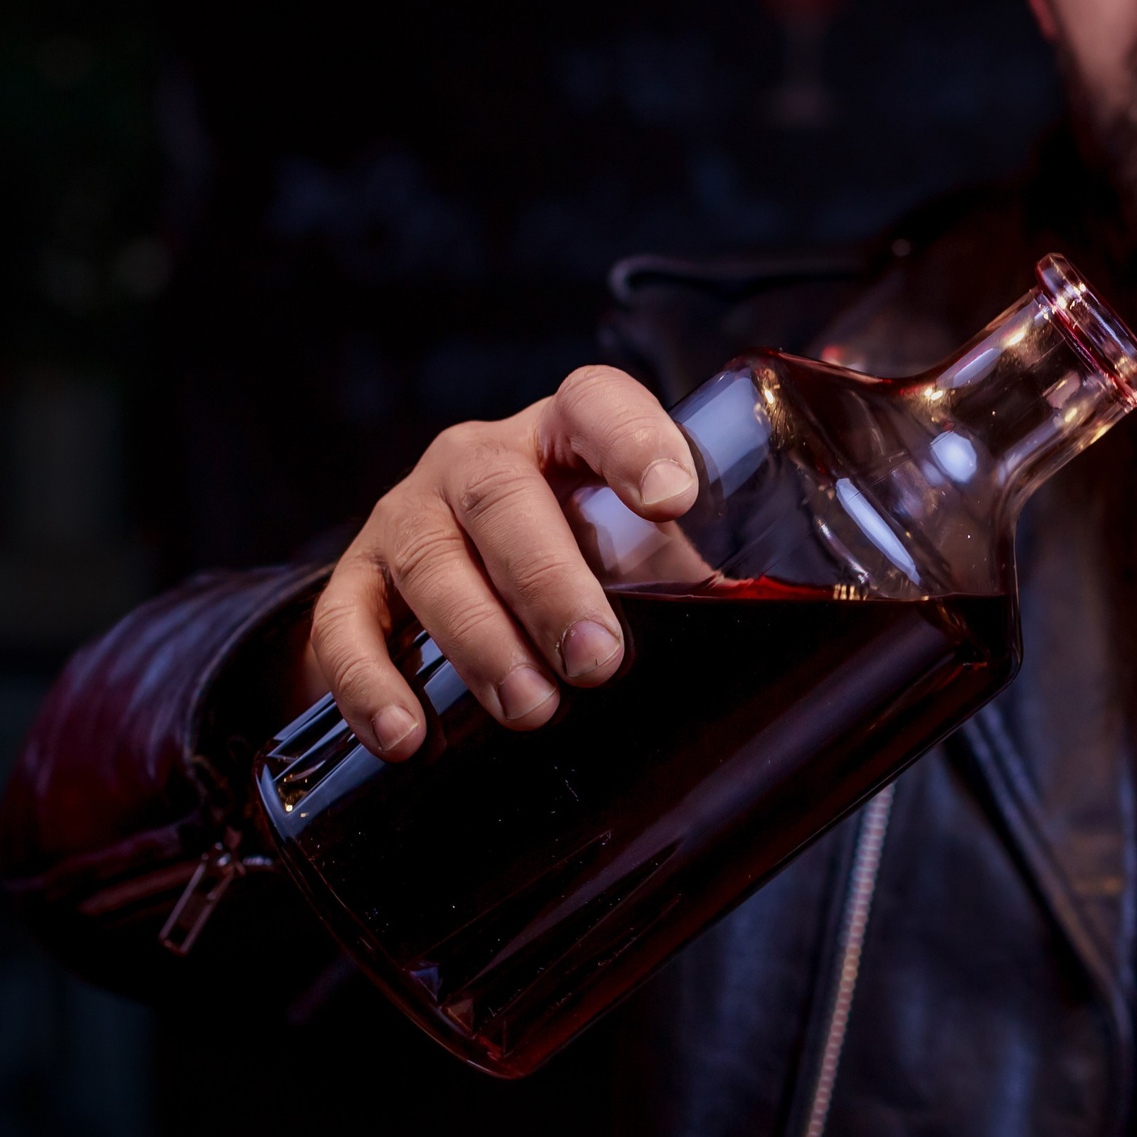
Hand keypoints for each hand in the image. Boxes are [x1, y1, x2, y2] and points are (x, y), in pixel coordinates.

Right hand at [294, 366, 697, 757]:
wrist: (446, 593)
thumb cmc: (576, 571)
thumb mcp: (638, 564)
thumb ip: (692, 588)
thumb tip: (789, 656)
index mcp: (562, 440)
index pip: (595, 403)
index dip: (632, 440)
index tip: (672, 500)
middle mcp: (476, 462)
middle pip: (503, 498)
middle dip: (551, 582)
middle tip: (596, 659)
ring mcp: (408, 517)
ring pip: (432, 561)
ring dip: (481, 640)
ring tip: (529, 707)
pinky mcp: (353, 583)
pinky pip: (347, 625)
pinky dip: (375, 682)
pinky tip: (409, 732)